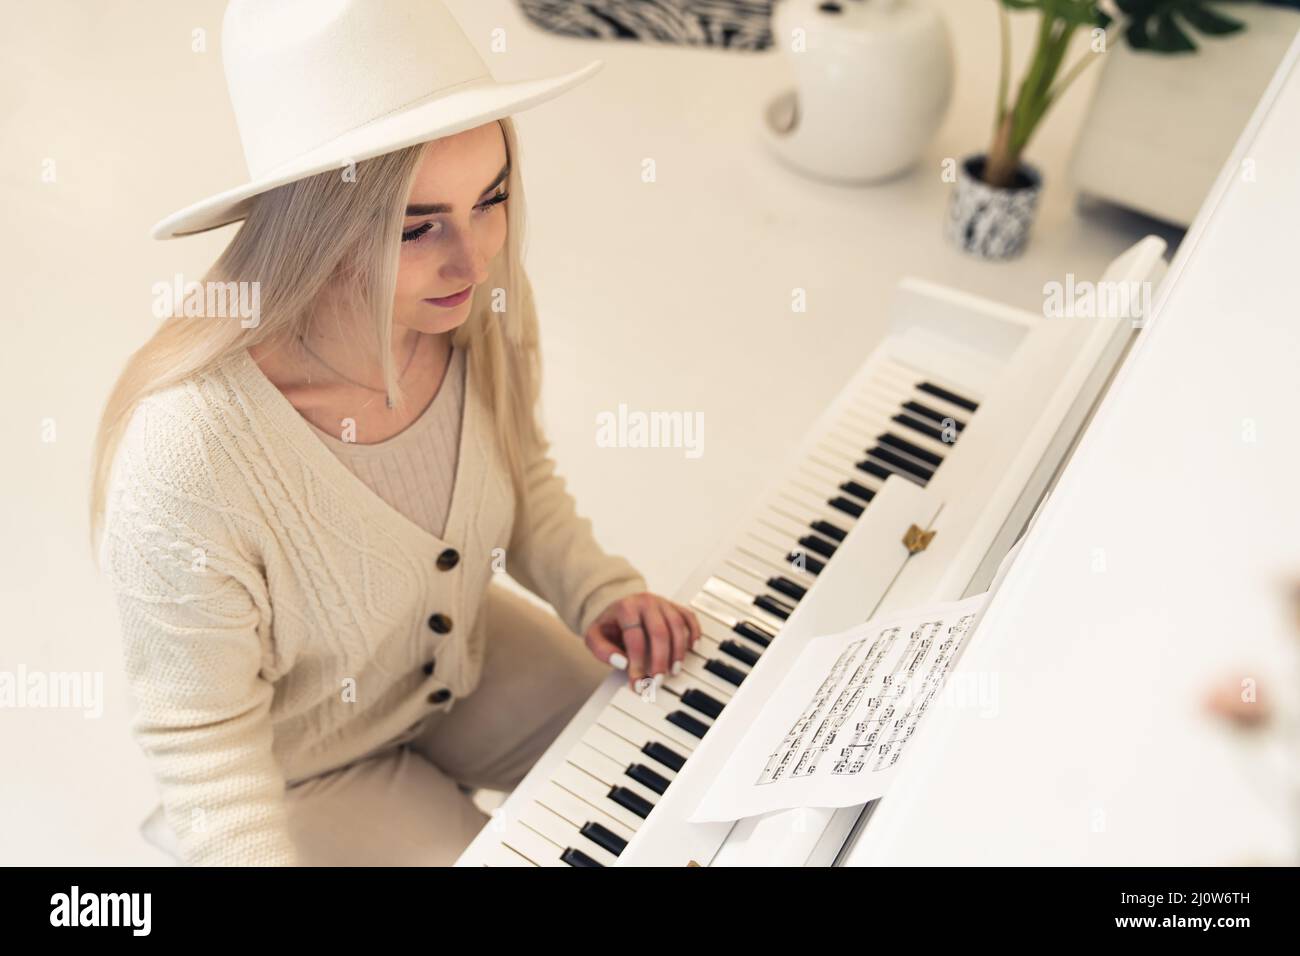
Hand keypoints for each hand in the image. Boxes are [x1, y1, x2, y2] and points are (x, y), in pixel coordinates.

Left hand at [584, 591, 700, 690]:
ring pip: (676, 625)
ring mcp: (662, 602)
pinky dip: (693, 632)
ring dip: (678, 651)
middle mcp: (646, 602)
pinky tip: (692, 648)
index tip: (638, 683)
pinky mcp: (674, 606)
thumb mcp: (594, 636)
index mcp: (625, 608)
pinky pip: (688, 616)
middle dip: (660, 660)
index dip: (637, 663)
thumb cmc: (609, 626)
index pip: (635, 638)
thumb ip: (602, 650)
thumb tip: (622, 662)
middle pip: (659, 632)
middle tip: (658, 680)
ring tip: (674, 670)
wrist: (617, 607)